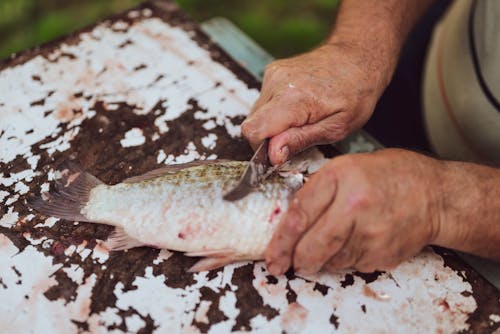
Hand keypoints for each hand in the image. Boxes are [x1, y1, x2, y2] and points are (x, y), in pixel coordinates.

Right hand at [241, 42, 390, 164]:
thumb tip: (273, 155)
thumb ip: (300, 141)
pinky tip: (299, 108)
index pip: (254, 130)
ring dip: (274, 124)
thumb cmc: (355, 93)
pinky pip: (264, 102)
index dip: (263, 149)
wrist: (359, 58)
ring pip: (257, 114)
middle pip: (253, 123)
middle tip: (299, 135)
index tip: (281, 153)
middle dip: (270, 138)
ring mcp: (272, 74)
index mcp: (293, 98)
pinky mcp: (272, 71)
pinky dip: (276, 111)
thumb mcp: (336, 128)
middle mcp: (277, 82)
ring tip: (302, 119)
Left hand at [265, 149, 445, 274]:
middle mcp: (355, 206)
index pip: (299, 215)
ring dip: (318, 260)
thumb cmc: (389, 176)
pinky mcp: (382, 254)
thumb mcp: (346, 167)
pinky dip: (341, 260)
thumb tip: (289, 222)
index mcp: (341, 178)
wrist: (435, 196)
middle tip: (287, 264)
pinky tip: (350, 243)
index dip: (280, 241)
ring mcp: (371, 233)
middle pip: (311, 247)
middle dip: (294, 261)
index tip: (272, 255)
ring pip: (328, 261)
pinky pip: (349, 265)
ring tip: (325, 246)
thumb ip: (316, 190)